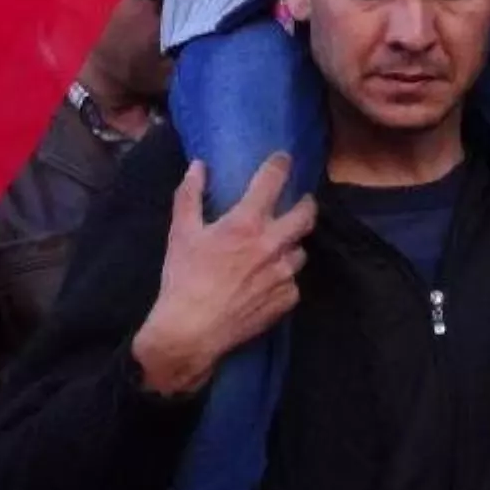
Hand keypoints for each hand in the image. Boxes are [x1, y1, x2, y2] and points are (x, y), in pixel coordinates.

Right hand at [132, 155, 315, 396]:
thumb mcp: (181, 231)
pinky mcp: (286, 301)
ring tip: (279, 246)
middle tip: (302, 201)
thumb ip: (190, 194)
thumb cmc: (185, 277)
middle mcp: (272, 246)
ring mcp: (283, 276)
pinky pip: (293, 282)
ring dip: (292, 244)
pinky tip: (268, 280)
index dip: (281, 165)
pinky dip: (283, 276)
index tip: (284, 158)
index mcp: (247, 224)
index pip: (273, 182)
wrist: (192, 331)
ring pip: (300, 251)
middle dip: (307, 204)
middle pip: (306, 216)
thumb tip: (198, 166)